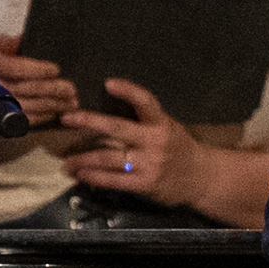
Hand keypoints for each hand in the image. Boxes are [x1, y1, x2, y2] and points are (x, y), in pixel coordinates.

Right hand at [0, 35, 76, 124]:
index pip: (14, 67)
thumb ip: (18, 42)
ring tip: (71, 102)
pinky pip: (25, 119)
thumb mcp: (0, 43)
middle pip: (23, 88)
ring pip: (27, 106)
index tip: (56, 69)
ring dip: (52, 105)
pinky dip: (44, 116)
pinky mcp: (1, 116)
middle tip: (70, 89)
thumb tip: (38, 40)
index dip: (37, 70)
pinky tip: (57, 111)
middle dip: (51, 89)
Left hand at [59, 77, 208, 206]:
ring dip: (83, 159)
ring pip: (109, 158)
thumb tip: (107, 115)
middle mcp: (155, 142)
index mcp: (162, 124)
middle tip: (66, 118)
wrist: (201, 178)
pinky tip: (80, 175)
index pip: (146, 102)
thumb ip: (144, 122)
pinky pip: (113, 180)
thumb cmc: (178, 149)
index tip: (108, 83)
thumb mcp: (169, 128)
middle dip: (89, 121)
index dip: (129, 91)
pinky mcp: (145, 184)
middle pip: (117, 128)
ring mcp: (150, 164)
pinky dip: (93, 177)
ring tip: (66, 161)